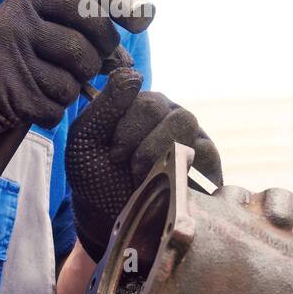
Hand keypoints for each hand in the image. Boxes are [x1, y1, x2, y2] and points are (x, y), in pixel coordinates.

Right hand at [0, 0, 119, 161]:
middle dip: (90, 67)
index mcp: (25, 5)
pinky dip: (51, 113)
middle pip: (83, 51)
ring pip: (71, 85)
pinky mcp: (10, 98)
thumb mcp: (28, 25)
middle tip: (80, 72)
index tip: (106, 44)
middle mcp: (16, 28)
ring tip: (48, 88)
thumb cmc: (5, 54)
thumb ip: (71, 27)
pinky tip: (34, 105)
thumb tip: (123, 56)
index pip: (82, 6)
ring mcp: (11, 63)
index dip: (104, 27)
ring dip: (68, 94)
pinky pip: (55, 110)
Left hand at [66, 68, 222, 260]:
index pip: (143, 99)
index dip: (126, 129)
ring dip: (163, 153)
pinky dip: (189, 169)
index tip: (112, 154)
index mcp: (137, 104)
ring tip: (148, 177)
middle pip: (167, 110)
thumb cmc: (96, 177)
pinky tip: (172, 183)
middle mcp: (166, 113)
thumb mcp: (84, 141)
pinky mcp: (207, 162)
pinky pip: (208, 151)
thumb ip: (103, 106)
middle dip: (143, 144)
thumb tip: (132, 73)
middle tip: (129, 168)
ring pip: (187, 123)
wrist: (113, 220)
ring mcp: (189, 135)